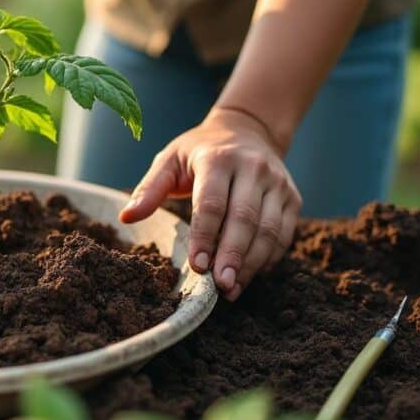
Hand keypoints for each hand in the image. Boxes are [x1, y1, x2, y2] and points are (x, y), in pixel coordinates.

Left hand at [119, 107, 302, 300]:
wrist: (248, 130)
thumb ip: (149, 189)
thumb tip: (126, 217)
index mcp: (218, 158)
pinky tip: (249, 275)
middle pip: (244, 219)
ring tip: (232, 289)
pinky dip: (268, 258)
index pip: (212, 203)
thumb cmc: (199, 150)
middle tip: (220, 285)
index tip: (197, 266)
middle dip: (232, 255)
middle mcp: (253, 168)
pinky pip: (284, 234)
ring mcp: (278, 183)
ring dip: (251, 263)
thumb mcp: (169, 160)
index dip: (205, 236)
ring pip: (269, 230)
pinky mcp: (293, 197)